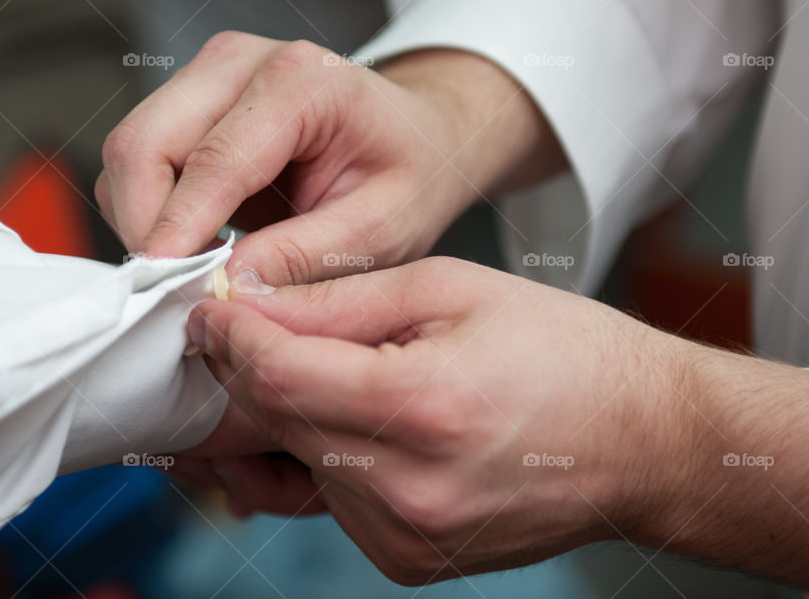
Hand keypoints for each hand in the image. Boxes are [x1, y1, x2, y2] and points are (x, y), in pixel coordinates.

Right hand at [96, 32, 563, 284]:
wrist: (417, 137)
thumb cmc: (410, 173)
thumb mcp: (379, 229)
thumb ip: (301, 257)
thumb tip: (223, 288)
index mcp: (302, 82)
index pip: (214, 160)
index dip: (179, 230)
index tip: (162, 291)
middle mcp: (241, 64)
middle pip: (145, 143)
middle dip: (146, 227)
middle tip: (172, 294)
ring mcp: (209, 78)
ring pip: (131, 152)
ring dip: (146, 221)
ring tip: (192, 273)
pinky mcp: (192, 103)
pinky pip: (142, 161)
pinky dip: (153, 211)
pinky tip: (195, 246)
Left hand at [185, 257, 692, 583]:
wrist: (642, 441)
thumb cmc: (562, 352)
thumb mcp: (450, 290)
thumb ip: (339, 301)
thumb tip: (252, 302)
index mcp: (423, 408)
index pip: (279, 376)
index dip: (231, 337)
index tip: (210, 309)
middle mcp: (409, 491)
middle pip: (275, 423)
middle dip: (246, 369)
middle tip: (241, 327)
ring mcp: (407, 539)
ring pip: (295, 464)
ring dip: (287, 414)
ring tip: (321, 370)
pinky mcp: (408, 561)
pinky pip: (331, 501)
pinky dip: (324, 455)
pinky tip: (356, 421)